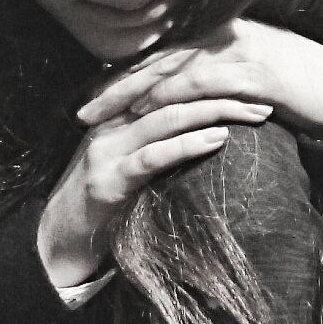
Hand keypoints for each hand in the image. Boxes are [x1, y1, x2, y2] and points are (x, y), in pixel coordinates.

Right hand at [37, 20, 322, 289]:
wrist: (56, 243)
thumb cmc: (101, 207)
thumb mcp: (131, 166)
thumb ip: (158, 146)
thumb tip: (209, 135)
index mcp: (118, 115)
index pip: (169, 85)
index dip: (210, 80)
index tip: (252, 83)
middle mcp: (111, 124)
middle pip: (173, 94)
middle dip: (222, 92)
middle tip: (266, 96)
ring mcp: (107, 150)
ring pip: (166, 117)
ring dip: (215, 113)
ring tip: (252, 114)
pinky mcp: (107, 180)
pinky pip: (153, 156)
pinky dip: (187, 145)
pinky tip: (217, 140)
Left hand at [76, 17, 322, 140]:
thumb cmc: (294, 88)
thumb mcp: (246, 80)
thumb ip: (213, 84)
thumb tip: (178, 103)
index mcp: (215, 36)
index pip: (158, 57)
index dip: (121, 77)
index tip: (90, 100)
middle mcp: (221, 36)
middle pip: (155, 60)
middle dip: (115, 87)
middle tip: (82, 112)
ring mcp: (237, 51)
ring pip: (173, 70)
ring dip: (135, 94)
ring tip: (105, 117)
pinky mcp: (253, 73)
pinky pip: (205, 83)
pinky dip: (176, 95)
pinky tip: (152, 110)